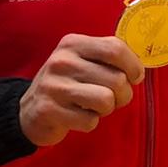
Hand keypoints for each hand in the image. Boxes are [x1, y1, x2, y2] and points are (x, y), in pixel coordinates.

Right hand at [19, 34, 143, 146]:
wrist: (29, 110)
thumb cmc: (67, 84)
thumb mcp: (82, 61)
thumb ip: (108, 58)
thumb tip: (139, 70)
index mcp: (73, 43)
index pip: (115, 48)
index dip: (133, 66)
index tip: (135, 77)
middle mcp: (62, 61)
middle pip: (117, 79)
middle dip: (123, 94)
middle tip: (111, 98)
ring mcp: (54, 86)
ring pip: (106, 100)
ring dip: (107, 109)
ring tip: (94, 106)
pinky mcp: (49, 110)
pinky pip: (90, 121)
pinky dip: (89, 122)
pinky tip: (77, 116)